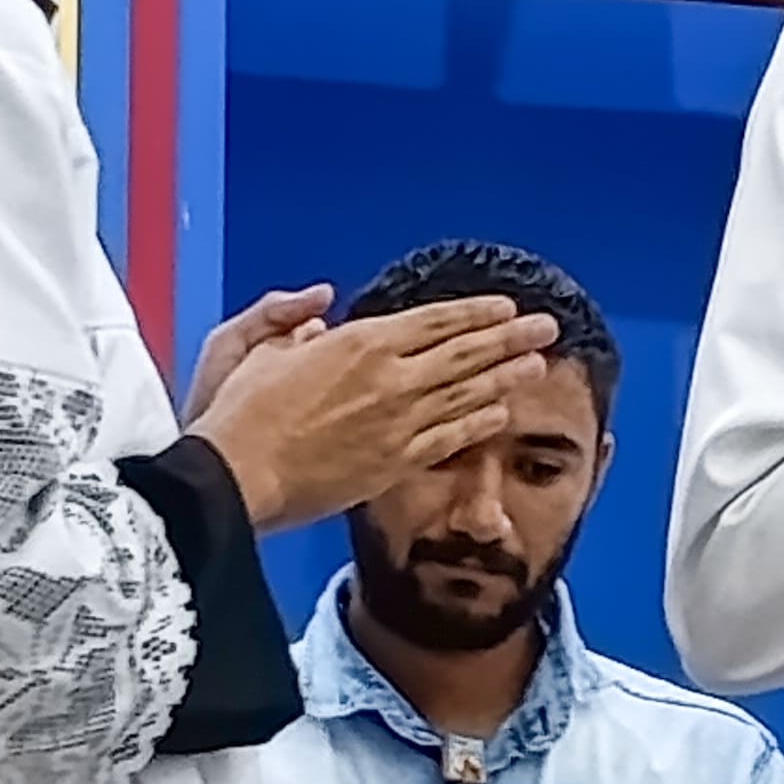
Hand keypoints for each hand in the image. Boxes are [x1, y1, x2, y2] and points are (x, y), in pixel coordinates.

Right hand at [191, 295, 555, 531]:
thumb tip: (320, 312)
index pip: (435, 322)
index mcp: (360, 343)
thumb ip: (292, 323)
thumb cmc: (240, 413)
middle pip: (465, 354)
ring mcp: (398, 423)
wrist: (236, 476)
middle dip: (511, 339)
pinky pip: (450, 439)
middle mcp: (390, 379)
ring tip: (538, 365)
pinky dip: (479, 423)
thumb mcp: (257, 348)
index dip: (476, 313)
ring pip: (467, 395)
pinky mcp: (395, 462)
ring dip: (506, 378)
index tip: (506, 307)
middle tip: (546, 327)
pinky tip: (500, 414)